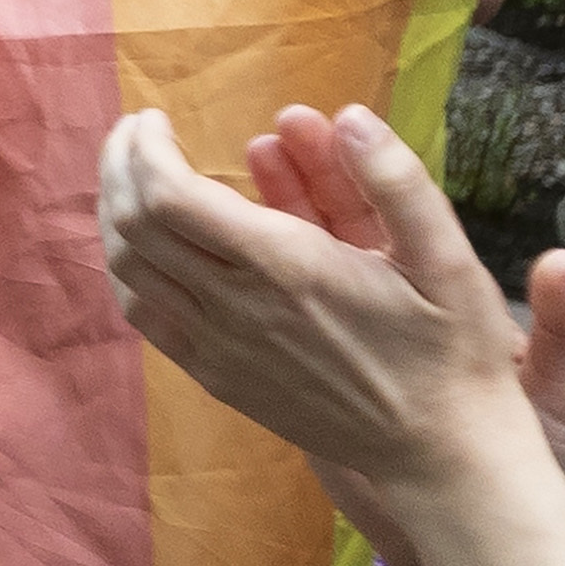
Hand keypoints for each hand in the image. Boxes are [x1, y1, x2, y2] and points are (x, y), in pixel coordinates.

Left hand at [98, 103, 564, 523]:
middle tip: (134, 132)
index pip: (169, 198)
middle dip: (120, 168)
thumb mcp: (448, 256)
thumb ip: (396, 182)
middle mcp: (234, 309)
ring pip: (126, 272)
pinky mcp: (213, 376)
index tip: (154, 118)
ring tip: (131, 175)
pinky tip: (144, 240)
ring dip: (114, 216)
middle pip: (133, 228)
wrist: (436, 447)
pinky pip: (143, 315)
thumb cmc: (450, 348)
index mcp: (285, 268)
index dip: (144, 151)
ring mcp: (215, 348)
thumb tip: (349, 118)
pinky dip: (127, 267)